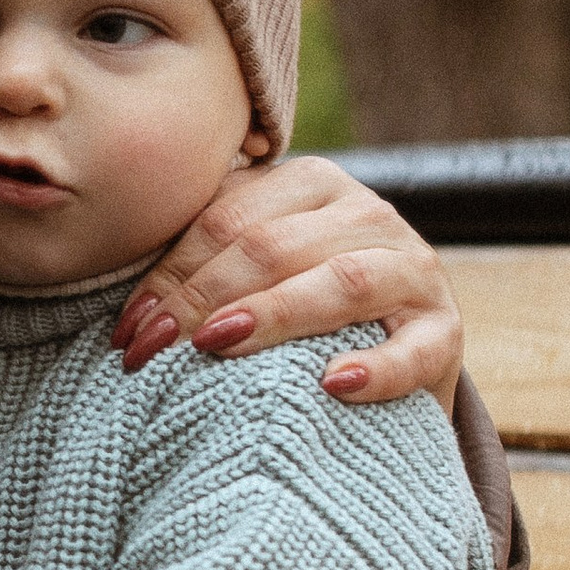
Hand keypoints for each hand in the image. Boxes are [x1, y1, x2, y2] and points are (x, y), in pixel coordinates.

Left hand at [113, 152, 464, 412]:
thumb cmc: (300, 309)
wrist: (398, 354)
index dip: (170, 274)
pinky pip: (414, 347)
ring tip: (217, 345)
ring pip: (341, 282)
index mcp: (311, 184)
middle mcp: (367, 214)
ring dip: (275, 314)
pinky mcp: (445, 330)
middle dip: (200, 299)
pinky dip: (377, 367)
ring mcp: (413, 269)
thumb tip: (124, 310)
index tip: (126, 331)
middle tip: (150, 351)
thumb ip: (207, 258)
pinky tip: (333, 385)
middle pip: (273, 247)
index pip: (227, 220)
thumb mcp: (258, 268)